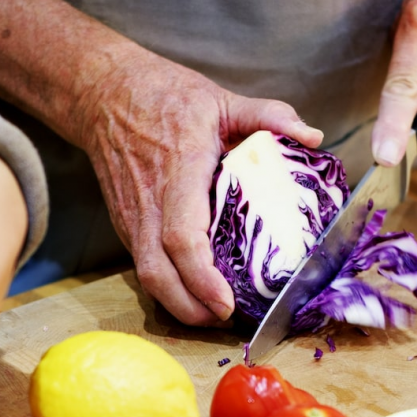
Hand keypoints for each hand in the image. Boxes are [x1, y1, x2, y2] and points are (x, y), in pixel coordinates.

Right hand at [78, 55, 323, 324]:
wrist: (104, 95)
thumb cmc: (164, 96)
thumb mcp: (221, 98)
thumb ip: (269, 115)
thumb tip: (313, 136)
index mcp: (178, 171)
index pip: (183, 237)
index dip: (202, 277)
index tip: (226, 302)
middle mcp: (149, 202)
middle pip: (158, 274)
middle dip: (190, 309)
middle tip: (226, 321)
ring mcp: (132, 217)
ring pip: (147, 277)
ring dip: (178, 305)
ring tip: (214, 315)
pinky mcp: (125, 224)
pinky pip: (144, 265)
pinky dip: (168, 287)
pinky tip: (194, 293)